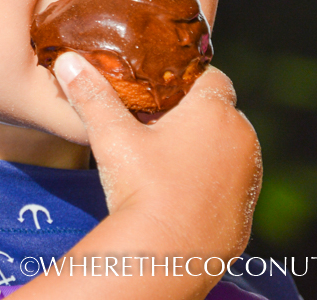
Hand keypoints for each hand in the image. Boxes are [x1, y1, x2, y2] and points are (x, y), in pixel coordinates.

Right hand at [53, 52, 260, 261]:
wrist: (167, 256)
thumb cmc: (143, 187)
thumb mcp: (112, 136)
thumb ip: (92, 95)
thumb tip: (68, 61)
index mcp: (214, 111)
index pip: (212, 76)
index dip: (186, 79)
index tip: (160, 88)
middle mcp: (242, 139)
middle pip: (219, 113)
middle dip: (192, 115)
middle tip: (154, 124)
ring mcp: (249, 177)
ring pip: (227, 148)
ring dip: (204, 149)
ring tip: (165, 160)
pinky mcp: (246, 210)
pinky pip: (230, 183)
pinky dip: (210, 181)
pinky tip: (179, 191)